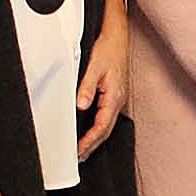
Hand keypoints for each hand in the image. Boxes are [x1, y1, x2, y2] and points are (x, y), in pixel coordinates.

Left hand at [78, 3, 130, 153]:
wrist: (117, 36)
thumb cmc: (108, 49)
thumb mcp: (94, 66)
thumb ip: (87, 86)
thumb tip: (81, 105)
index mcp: (114, 96)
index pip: (101, 126)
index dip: (89, 140)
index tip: (78, 151)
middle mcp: (117, 100)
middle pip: (105, 131)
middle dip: (92, 146)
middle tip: (77, 159)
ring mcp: (117, 99)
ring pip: (106, 126)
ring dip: (94, 140)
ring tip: (81, 151)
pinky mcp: (113, 95)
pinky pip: (106, 118)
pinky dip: (97, 129)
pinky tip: (89, 133)